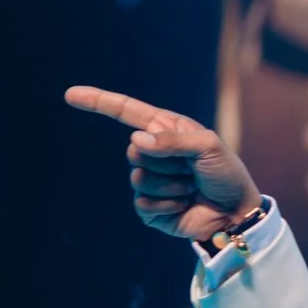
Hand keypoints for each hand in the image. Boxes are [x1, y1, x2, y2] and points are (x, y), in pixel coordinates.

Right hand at [66, 86, 262, 241]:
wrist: (236, 212)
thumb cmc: (226, 175)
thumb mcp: (208, 147)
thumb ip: (173, 140)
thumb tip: (136, 140)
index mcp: (166, 130)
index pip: (127, 112)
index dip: (99, 102)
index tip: (71, 95)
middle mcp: (154, 152)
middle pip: (134, 150)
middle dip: (168, 163)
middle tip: (193, 171)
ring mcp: (149, 180)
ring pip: (139, 178)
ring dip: (172, 186)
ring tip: (191, 188)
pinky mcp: (148, 207)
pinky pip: (142, 203)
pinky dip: (167, 205)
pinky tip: (184, 205)